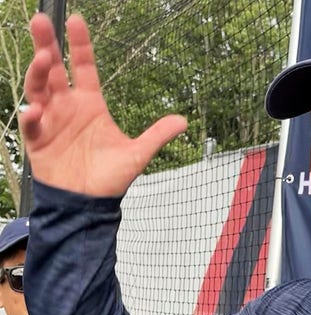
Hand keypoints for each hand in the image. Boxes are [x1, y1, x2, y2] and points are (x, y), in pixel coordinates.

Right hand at [19, 14, 187, 196]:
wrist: (89, 204)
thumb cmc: (109, 178)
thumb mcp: (137, 153)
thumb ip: (157, 135)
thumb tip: (184, 120)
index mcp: (91, 104)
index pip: (84, 67)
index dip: (80, 44)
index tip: (77, 20)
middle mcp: (68, 107)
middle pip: (53, 70)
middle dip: (46, 45)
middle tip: (41, 21)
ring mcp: (51, 122)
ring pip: (38, 90)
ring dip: (38, 73)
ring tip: (43, 58)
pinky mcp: (38, 141)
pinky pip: (31, 125)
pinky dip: (30, 117)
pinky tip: (35, 110)